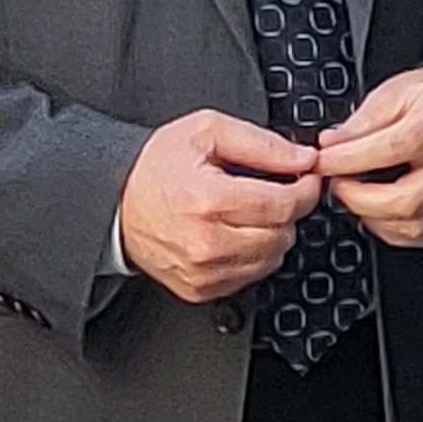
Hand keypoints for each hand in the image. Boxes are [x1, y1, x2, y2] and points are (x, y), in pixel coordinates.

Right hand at [118, 110, 323, 301]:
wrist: (116, 202)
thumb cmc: (157, 167)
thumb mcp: (206, 132)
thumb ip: (262, 144)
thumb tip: (303, 159)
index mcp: (207, 200)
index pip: (282, 205)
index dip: (305, 190)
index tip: (306, 179)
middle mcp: (205, 242)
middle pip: (282, 234)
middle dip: (287, 211)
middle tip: (274, 192)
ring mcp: (202, 271)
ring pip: (271, 259)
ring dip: (272, 235)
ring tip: (249, 213)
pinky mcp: (200, 289)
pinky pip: (250, 277)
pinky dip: (252, 256)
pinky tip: (235, 234)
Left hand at [316, 64, 422, 247]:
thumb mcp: (392, 93)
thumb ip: (359, 124)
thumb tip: (329, 148)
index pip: (387, 151)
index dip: (346, 161)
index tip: (322, 163)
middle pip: (403, 200)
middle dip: (358, 199)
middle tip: (337, 184)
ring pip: (412, 226)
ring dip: (372, 216)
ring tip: (356, 195)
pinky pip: (421, 235)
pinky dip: (391, 228)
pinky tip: (378, 209)